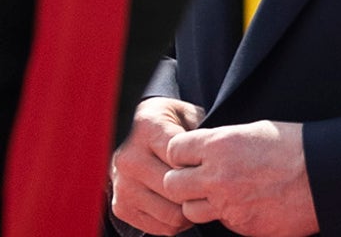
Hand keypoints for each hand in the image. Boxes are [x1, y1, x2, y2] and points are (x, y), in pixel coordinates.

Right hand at [111, 97, 204, 234]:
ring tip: (194, 197)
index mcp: (148, 129)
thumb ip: (200, 133)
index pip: (185, 159)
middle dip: (198, 191)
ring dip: (189, 211)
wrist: (128, 133)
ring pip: (172, 214)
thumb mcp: (185, 115)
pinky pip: (161, 227)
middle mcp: (130, 158)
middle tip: (208, 186)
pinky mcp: (121, 207)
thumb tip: (219, 157)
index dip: (203, 166)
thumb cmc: (166, 124)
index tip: (209, 165)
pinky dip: (176, 222)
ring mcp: (123, 185)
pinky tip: (178, 205)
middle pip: (179, 189)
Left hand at [162, 120, 316, 236]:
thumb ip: (220, 143)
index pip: (174, 150)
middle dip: (182, 181)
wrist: (323, 176)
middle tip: (197, 178)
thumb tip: (202, 151)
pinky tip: (246, 205)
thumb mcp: (251, 131)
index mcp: (219, 145)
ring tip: (221, 194)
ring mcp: (229, 206)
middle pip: (173, 184)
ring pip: (190, 210)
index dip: (181, 154)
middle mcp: (217, 176)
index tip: (191, 156)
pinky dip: (228, 216)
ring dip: (200, 203)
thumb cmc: (292, 147)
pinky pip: (221, 224)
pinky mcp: (242, 227)